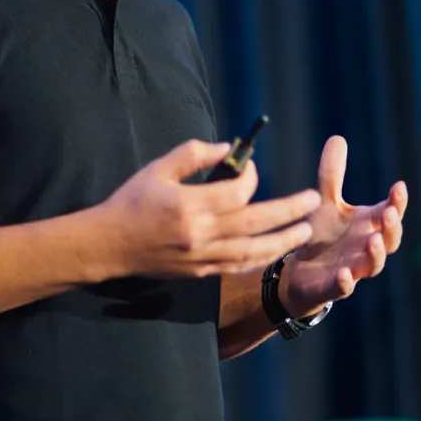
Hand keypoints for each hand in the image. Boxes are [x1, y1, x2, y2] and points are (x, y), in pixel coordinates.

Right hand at [99, 139, 321, 281]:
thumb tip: (229, 148)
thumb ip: (193, 154)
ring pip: (252, 251)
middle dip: (288, 211)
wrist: (108, 245)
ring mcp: (201, 257)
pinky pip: (236, 267)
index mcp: (189, 205)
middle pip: (254, 222)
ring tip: (303, 231)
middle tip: (312, 200)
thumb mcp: (158, 169)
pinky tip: (274, 253)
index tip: (250, 169)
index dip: (250, 177)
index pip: (236, 192)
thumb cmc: (131, 201)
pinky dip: (258, 260)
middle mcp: (200, 234)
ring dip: (281, 241)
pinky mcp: (199, 272)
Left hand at [280, 135, 406, 317]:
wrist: (299, 272)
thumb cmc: (322, 236)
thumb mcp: (325, 202)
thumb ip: (332, 175)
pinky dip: (346, 283)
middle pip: (390, 240)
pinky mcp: (333, 287)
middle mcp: (365, 248)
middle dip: (392, 228)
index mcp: (367, 226)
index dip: (398, 201)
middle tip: (390, 214)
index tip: (399, 186)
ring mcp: (353, 269)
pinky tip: (344, 275)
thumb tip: (338, 138)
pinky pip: (344, 288)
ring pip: (373, 265)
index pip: (390, 212)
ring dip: (376, 254)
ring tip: (372, 241)